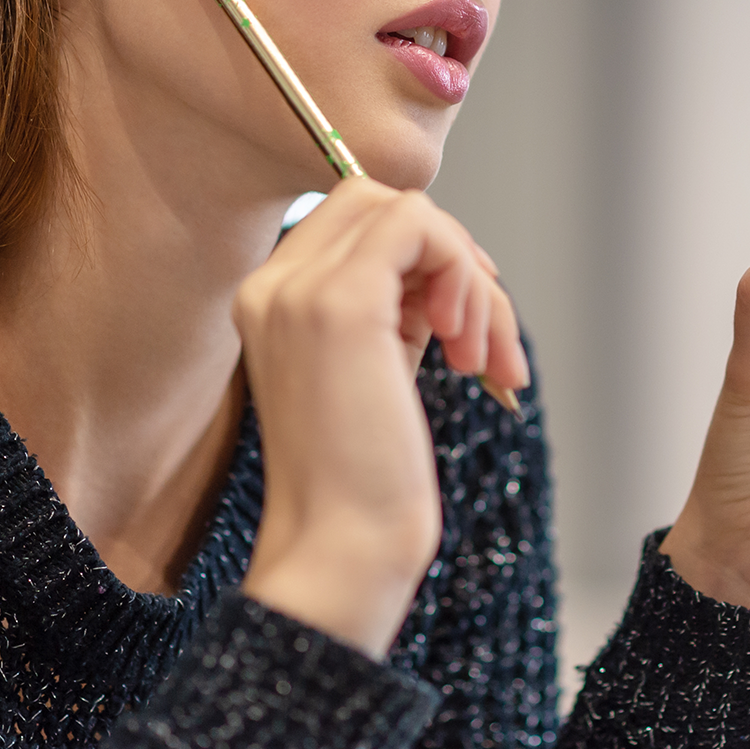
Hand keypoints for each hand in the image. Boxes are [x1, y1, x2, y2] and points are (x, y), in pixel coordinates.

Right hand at [235, 177, 527, 656]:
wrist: (341, 547)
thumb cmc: (366, 477)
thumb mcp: (378, 365)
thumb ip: (399, 303)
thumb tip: (452, 260)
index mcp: (269, 299)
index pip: (354, 218)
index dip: (425, 255)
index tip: (462, 322)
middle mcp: (269, 284)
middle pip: (379, 201)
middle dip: (453, 257)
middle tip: (479, 337)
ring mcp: (297, 289)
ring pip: (408, 210)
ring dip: (470, 276)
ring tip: (480, 358)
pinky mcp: (341, 302)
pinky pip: (420, 226)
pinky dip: (464, 273)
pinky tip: (466, 346)